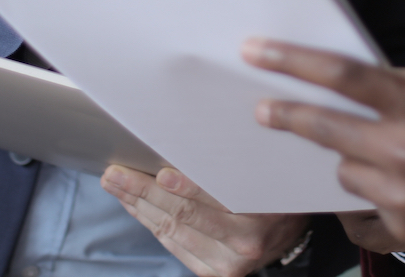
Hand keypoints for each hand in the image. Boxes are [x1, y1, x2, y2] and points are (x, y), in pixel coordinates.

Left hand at [102, 165, 309, 276]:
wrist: (288, 235)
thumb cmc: (272, 191)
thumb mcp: (264, 171)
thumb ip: (233, 161)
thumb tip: (186, 141)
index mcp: (262, 212)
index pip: (216, 198)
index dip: (186, 186)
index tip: (159, 172)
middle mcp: (245, 242)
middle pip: (184, 215)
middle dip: (144, 192)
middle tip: (115, 174)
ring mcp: (227, 263)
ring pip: (172, 231)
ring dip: (139, 206)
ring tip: (116, 185)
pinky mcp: (213, 274)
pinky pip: (173, 245)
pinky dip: (150, 222)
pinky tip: (135, 205)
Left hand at [243, 38, 404, 256]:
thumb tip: (352, 81)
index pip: (342, 76)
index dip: (291, 62)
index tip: (255, 52)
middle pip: (325, 129)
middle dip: (287, 116)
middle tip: (261, 110)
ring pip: (344, 172)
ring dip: (351, 160)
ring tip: (385, 156)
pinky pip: (359, 214)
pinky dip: (365, 202)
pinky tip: (385, 192)